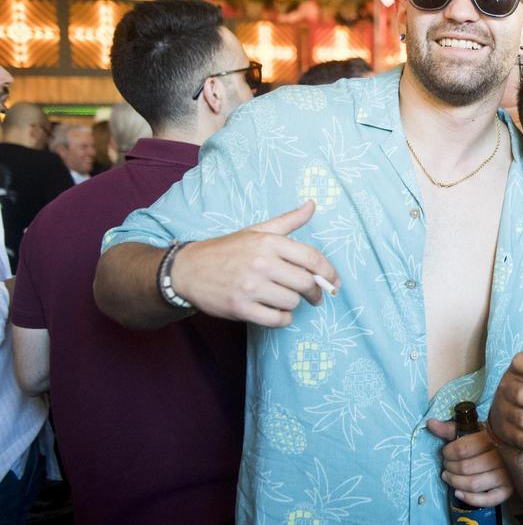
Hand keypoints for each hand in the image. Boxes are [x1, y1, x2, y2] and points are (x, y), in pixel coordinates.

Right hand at [171, 200, 338, 327]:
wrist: (187, 269)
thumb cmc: (227, 250)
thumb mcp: (257, 230)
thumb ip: (288, 220)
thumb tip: (313, 204)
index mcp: (269, 242)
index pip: (312, 258)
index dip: (328, 272)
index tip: (333, 281)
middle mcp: (261, 263)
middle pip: (306, 283)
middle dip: (315, 292)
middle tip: (315, 296)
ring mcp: (250, 286)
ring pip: (292, 302)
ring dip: (293, 304)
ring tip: (285, 299)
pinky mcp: (240, 307)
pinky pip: (276, 319)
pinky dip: (282, 319)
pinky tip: (277, 313)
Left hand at [427, 417, 513, 507]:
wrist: (510, 455)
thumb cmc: (485, 443)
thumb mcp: (470, 433)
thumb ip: (450, 429)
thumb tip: (430, 423)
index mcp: (492, 439)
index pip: (463, 449)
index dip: (448, 452)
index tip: (445, 452)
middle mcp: (501, 457)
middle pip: (466, 468)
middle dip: (449, 468)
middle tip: (445, 465)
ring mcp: (505, 475)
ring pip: (473, 484)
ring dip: (455, 482)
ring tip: (447, 477)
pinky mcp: (506, 491)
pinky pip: (486, 500)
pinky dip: (469, 498)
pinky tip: (458, 493)